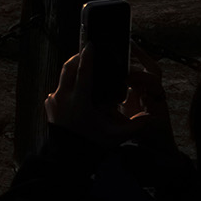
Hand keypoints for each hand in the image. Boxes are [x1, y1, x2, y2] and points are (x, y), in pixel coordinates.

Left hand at [44, 48, 170, 148]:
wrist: (67, 156)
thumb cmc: (93, 145)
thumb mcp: (115, 136)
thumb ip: (135, 126)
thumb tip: (151, 117)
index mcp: (79, 101)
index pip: (83, 73)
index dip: (87, 57)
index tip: (90, 44)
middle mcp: (63, 96)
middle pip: (68, 68)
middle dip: (78, 57)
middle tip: (88, 51)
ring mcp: (53, 99)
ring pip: (62, 77)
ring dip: (73, 70)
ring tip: (85, 68)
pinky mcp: (49, 103)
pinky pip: (59, 88)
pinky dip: (68, 85)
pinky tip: (79, 89)